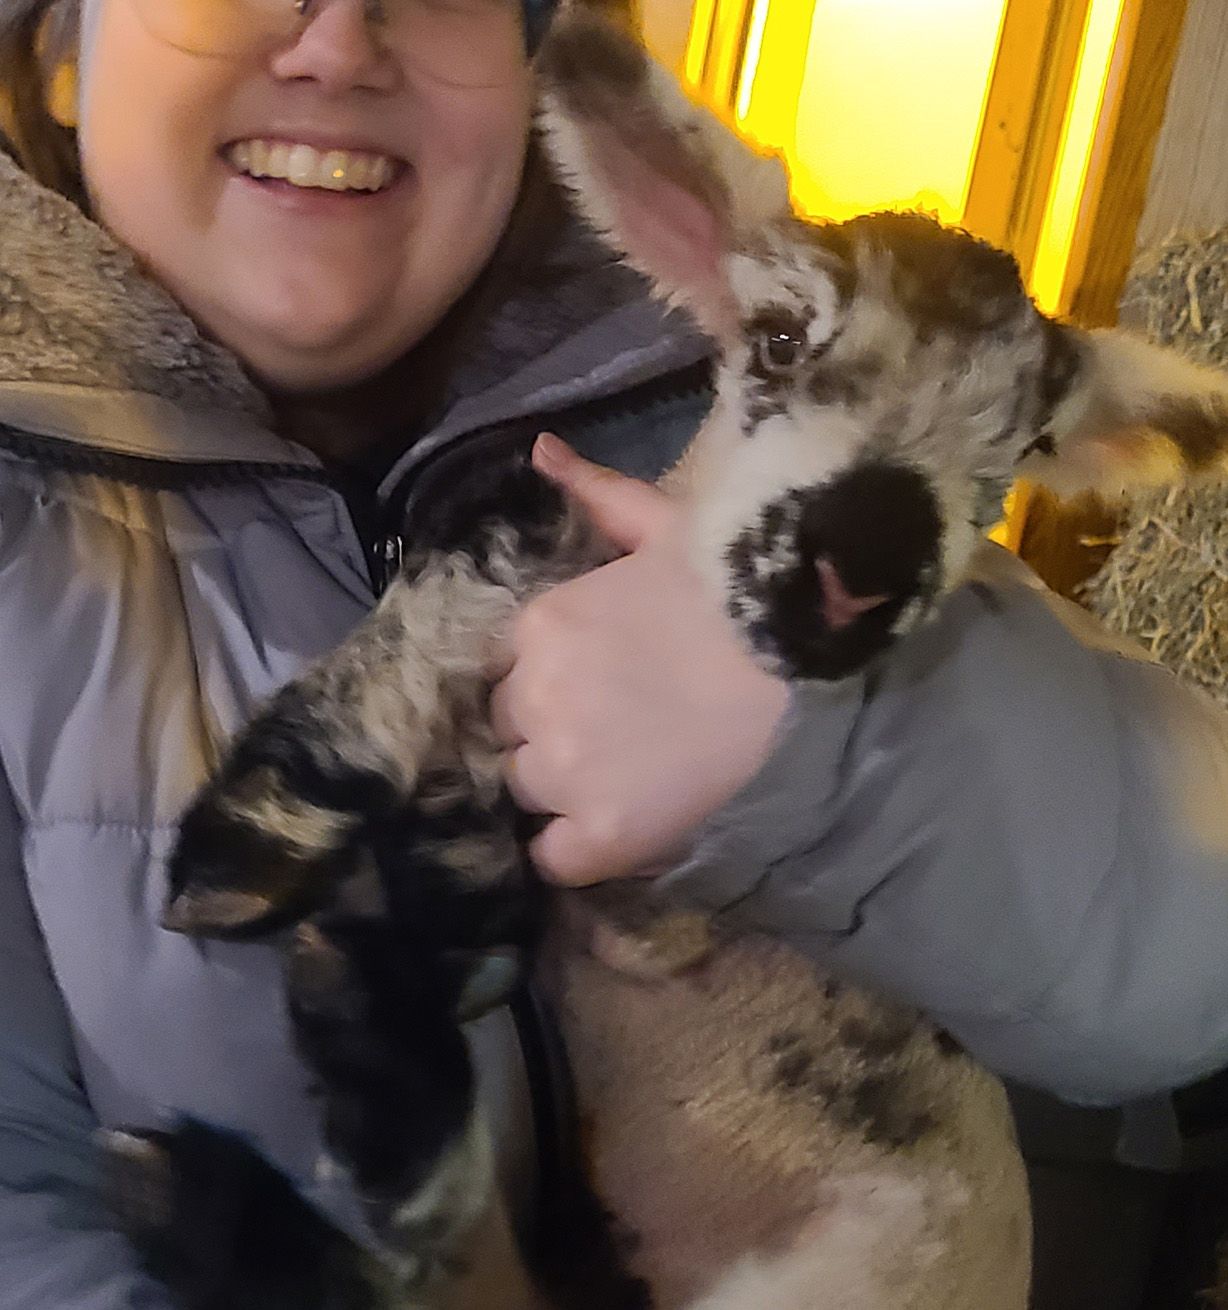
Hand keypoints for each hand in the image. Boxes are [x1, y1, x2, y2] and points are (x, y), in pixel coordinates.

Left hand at [488, 434, 790, 883]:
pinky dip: (572, 851)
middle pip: (507, 732)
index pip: (499, 671)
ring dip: (559, 790)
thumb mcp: (665, 527)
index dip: (539, 682)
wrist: (811, 666)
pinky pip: (550, 859)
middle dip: (545, 733)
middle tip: (613, 732)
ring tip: (624, 777)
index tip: (586, 687)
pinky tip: (613, 829)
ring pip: (524, 791)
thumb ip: (594, 494)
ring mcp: (566, 770)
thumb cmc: (740, 588)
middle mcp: (536, 697)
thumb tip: (538, 449)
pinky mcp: (605, 833)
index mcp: (540, 625)